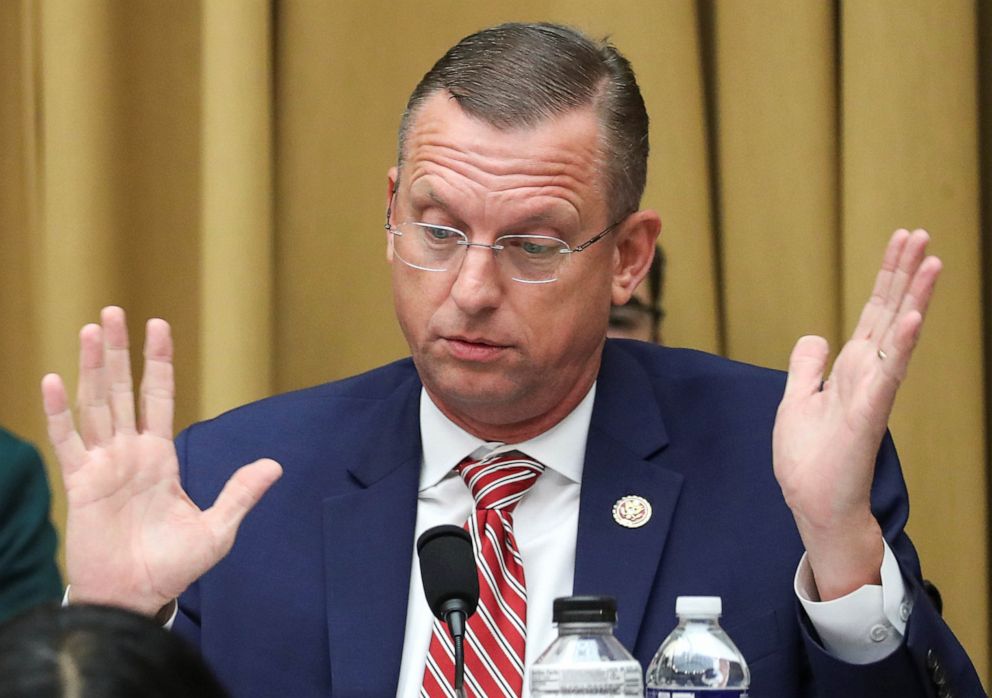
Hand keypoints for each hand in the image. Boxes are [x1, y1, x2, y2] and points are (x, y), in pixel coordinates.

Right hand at [42, 307, 281, 616]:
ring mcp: (103, 465)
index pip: (158, 397)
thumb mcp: (217, 528)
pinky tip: (53, 380)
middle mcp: (130, 453)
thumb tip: (275, 465)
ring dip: (92, 368)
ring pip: (95, 405)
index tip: (158, 325)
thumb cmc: (174, 565)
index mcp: (161, 457)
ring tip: (90, 329)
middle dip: (120, 352)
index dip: (158, 362)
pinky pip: (67, 442)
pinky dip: (59, 412)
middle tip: (113, 311)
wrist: (138, 597)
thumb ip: (240, 493)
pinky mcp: (81, 484)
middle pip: (122, 390)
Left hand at [773, 229, 939, 599]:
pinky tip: (911, 318)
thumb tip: (816, 335)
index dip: (887, 277)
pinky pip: (886, 375)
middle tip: (921, 233)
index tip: (901, 241)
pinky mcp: (867, 416)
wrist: (813, 503)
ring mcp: (871, 393)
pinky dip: (899, 346)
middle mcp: (867, 375)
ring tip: (932, 261)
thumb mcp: (796, 400)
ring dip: (913, 299)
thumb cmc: (809, 458)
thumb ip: (807, 367)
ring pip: (896, 337)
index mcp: (851, 369)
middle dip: (903, 274)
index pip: (873, 313)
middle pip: (888, 313)